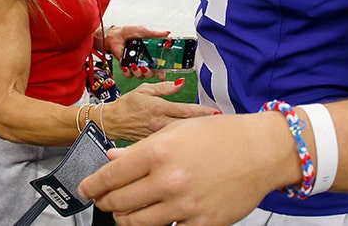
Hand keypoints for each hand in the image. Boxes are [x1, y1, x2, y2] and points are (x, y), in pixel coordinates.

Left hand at [79, 114, 287, 225]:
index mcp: (157, 153)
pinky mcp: (202, 223)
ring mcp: (185, 205)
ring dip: (126, 219)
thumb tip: (111, 158)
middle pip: (119, 202)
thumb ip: (140, 148)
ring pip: (137, 223)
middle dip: (106, 202)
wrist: (261, 150)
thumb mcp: (175, 131)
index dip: (92, 185)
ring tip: (126, 213)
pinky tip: (158, 218)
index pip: (110, 176)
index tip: (86, 189)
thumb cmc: (220, 136)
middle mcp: (168, 180)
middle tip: (104, 201)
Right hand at [101, 79, 213, 141]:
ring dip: (196, 136)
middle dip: (205, 126)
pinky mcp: (154, 145)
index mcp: (159, 108)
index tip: (216, 113)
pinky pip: (171, 145)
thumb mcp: (143, 90)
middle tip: (221, 125)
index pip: (186, 110)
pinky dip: (182, 144)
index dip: (203, 112)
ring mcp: (158, 136)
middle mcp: (160, 123)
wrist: (109, 123)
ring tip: (211, 135)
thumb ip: (164, 88)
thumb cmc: (125, 105)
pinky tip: (193, 145)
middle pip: (188, 126)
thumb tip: (181, 83)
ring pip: (181, 138)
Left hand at [102, 25, 169, 77]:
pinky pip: (128, 74)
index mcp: (150, 54)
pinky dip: (127, 73)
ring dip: (138, 73)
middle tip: (146, 68)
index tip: (162, 75)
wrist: (116, 34)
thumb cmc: (130, 32)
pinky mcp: (125, 66)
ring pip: (140, 75)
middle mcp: (144, 61)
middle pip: (150, 74)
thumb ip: (156, 34)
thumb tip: (167, 33)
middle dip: (149, 73)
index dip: (162, 72)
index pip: (159, 66)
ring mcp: (135, 65)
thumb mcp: (144, 31)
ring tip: (135, 66)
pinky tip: (126, 67)